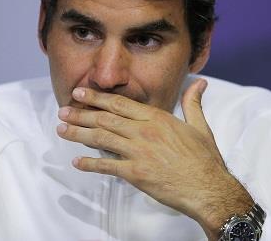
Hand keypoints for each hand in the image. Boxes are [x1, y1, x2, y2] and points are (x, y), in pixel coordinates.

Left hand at [56, 78, 253, 238]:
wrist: (208, 188)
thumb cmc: (204, 159)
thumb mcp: (200, 126)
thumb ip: (192, 103)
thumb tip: (199, 82)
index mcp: (157, 118)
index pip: (120, 103)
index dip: (97, 97)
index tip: (80, 93)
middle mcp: (144, 131)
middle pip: (106, 118)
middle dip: (81, 113)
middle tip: (63, 111)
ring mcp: (138, 152)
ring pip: (102, 138)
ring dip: (79, 134)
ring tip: (62, 130)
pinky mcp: (136, 174)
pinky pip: (107, 166)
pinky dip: (90, 164)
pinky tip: (77, 161)